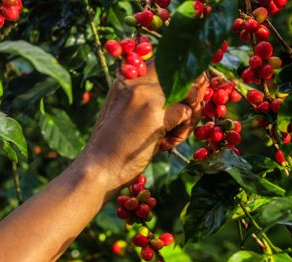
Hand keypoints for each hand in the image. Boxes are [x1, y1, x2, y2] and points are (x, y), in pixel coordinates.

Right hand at [78, 64, 206, 190]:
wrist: (98, 169)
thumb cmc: (113, 147)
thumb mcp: (127, 113)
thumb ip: (150, 98)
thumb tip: (193, 85)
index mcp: (126, 79)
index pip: (165, 63)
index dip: (181, 79)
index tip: (183, 99)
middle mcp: (136, 81)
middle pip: (182, 75)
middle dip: (192, 95)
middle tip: (184, 119)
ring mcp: (146, 95)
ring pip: (189, 94)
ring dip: (189, 117)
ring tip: (170, 136)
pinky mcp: (156, 112)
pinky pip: (187, 113)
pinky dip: (182, 132)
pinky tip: (164, 144)